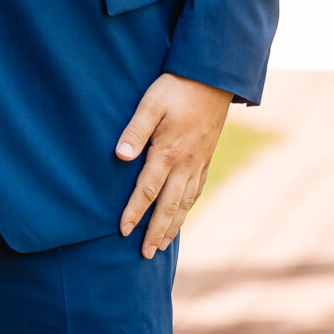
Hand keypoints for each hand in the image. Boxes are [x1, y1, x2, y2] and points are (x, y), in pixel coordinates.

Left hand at [116, 72, 232, 256]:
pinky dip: (188, 208)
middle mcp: (185, 164)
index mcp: (168, 152)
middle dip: (156, 231)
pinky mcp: (206, 157)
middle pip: (169, 205)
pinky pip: (197, 190)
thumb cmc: (176, 88)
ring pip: (185, 202)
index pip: (147, 190)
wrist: (213, 79)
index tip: (122, 231)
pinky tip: (183, 215)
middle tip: (146, 254)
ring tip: (163, 245)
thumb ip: (135, 130)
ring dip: (173, 226)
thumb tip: (120, 156)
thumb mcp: (150, 103)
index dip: (134, 212)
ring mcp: (198, 163)